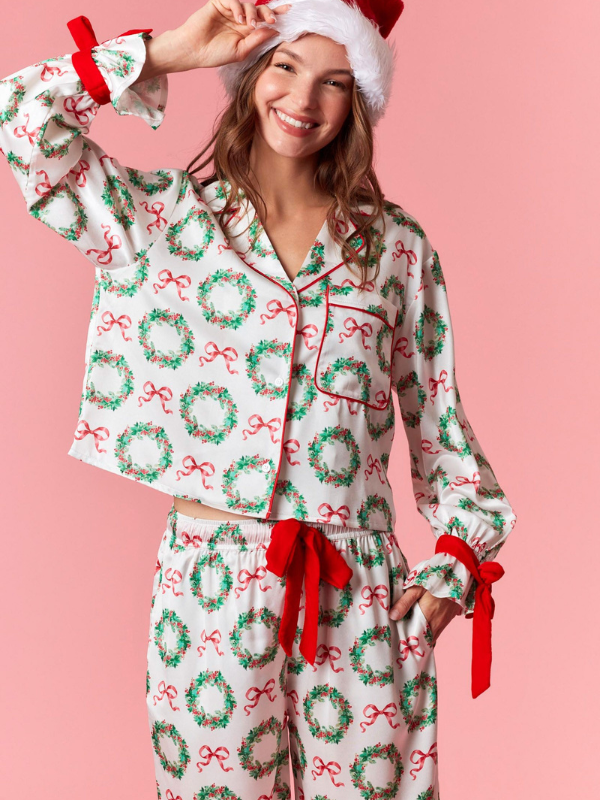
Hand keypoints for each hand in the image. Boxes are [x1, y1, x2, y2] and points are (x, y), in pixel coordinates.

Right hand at [177, 0, 292, 69]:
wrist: (194, 51)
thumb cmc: (215, 54)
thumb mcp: (241, 51)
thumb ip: (257, 39)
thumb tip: (275, 30)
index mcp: (246, 31)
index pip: (264, 20)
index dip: (276, 14)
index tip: (289, 10)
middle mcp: (239, 19)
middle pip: (259, 9)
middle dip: (268, 12)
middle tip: (272, 19)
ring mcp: (229, 10)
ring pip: (248, 3)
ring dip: (252, 12)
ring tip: (249, 24)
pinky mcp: (218, 3)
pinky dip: (238, 7)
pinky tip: (238, 18)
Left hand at [389, 586, 461, 644]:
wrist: (456, 573)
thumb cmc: (435, 579)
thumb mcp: (416, 588)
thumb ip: (404, 602)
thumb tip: (392, 617)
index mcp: (427, 616)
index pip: (417, 637)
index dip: (409, 641)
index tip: (400, 641)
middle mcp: (438, 622)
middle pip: (425, 639)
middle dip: (415, 640)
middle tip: (404, 639)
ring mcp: (445, 621)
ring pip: (432, 635)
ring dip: (423, 636)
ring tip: (411, 633)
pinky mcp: (450, 617)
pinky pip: (438, 630)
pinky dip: (431, 631)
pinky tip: (423, 625)